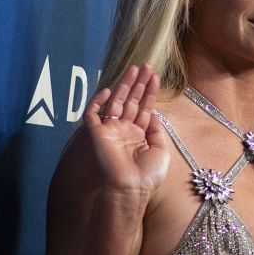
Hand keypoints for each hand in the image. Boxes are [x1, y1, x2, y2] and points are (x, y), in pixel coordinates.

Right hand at [83, 64, 168, 195]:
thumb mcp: (160, 149)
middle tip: (146, 66)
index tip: (155, 76)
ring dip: (125, 85)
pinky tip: (110, 90)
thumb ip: (156, 130)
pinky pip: (93, 114)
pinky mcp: (96, 134)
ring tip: (134, 69)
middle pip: (131, 101)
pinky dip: (98, 102)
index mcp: (139, 135)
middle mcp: (124, 130)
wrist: (131, 188)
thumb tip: (154, 113)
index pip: (144, 108)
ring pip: (116, 102)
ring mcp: (110, 131)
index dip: (149, 92)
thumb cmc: (147, 175)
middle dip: (138, 84)